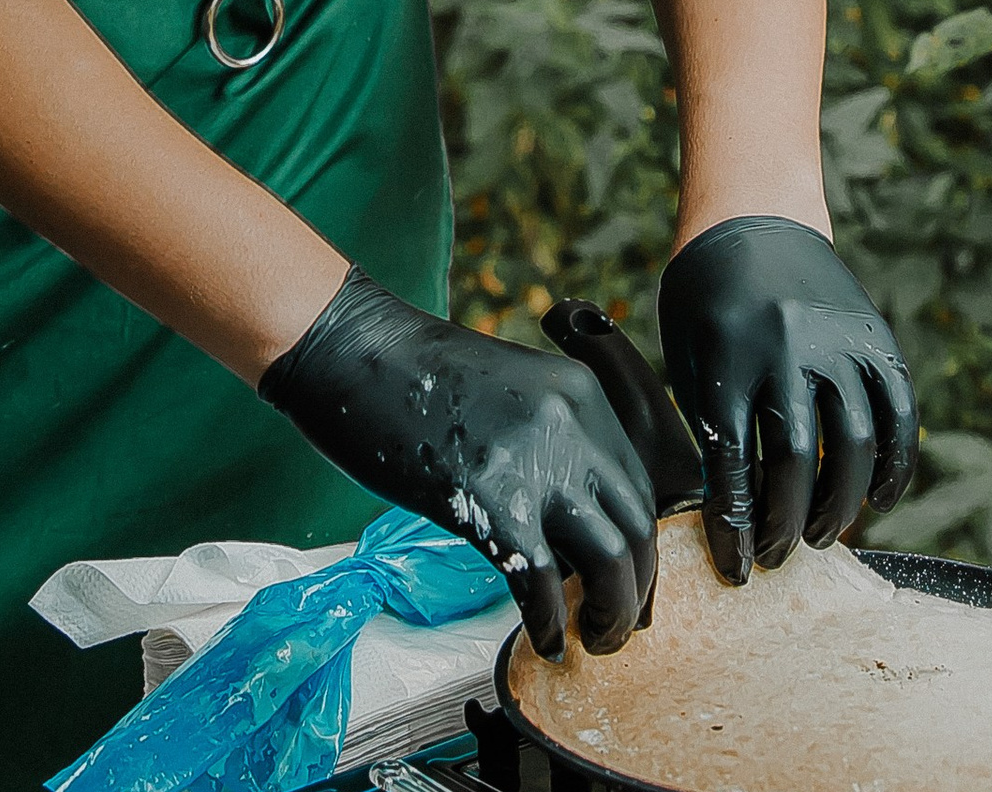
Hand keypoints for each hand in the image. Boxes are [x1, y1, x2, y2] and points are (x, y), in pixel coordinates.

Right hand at [261, 268, 658, 658]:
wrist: (351, 348)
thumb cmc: (412, 375)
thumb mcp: (507, 396)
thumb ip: (548, 446)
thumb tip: (568, 532)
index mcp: (579, 393)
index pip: (638, 488)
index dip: (640, 547)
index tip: (629, 583)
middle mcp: (573, 423)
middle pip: (637, 528)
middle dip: (636, 590)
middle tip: (615, 627)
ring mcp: (535, 460)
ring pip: (609, 561)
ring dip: (607, 616)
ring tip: (589, 642)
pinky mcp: (492, 499)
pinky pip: (541, 582)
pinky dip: (547, 624)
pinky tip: (540, 640)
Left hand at [658, 216, 917, 579]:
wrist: (753, 215)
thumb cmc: (704, 296)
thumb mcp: (686, 351)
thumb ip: (709, 422)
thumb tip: (727, 511)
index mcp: (727, 353)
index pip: (732, 464)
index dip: (735, 526)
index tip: (737, 568)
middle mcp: (786, 347)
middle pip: (794, 462)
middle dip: (784, 523)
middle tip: (776, 555)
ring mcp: (838, 339)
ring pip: (853, 445)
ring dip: (840, 505)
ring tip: (820, 533)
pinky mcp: (875, 337)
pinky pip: (899, 414)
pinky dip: (895, 466)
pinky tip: (877, 500)